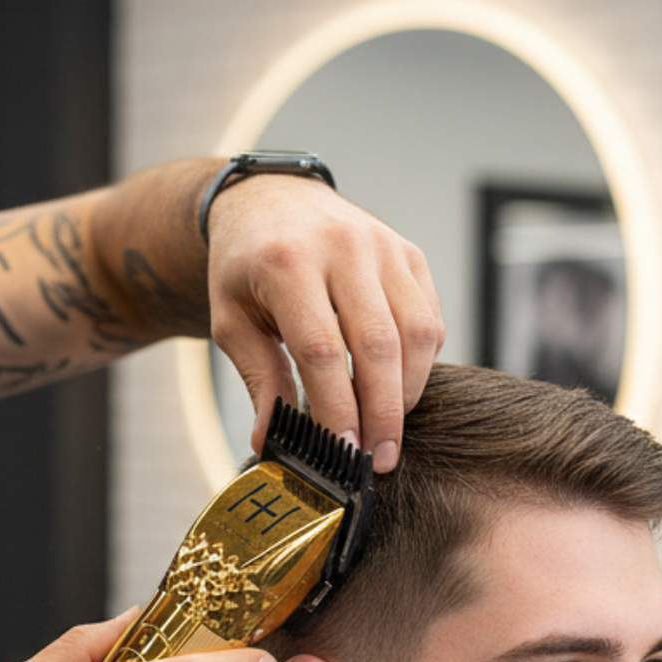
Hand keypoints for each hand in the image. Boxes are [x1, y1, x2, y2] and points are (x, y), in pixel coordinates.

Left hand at [206, 174, 443, 470]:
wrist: (272, 202)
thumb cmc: (246, 268)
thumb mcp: (232, 321)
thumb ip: (258, 379)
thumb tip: (271, 442)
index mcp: (287, 263)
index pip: (321, 349)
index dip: (336, 407)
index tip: (341, 452)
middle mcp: (342, 247)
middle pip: (378, 345)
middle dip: (382, 412)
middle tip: (380, 459)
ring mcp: (384, 247)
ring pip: (417, 333)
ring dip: (406, 393)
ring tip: (387, 432)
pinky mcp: (409, 254)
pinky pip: (429, 318)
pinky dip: (420, 363)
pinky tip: (397, 390)